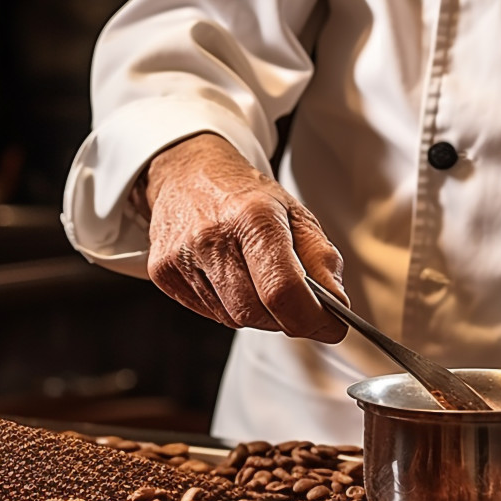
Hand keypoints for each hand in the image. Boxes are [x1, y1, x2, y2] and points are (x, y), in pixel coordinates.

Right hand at [140, 133, 347, 341]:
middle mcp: (211, 237)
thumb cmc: (245, 196)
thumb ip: (321, 259)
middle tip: (298, 303)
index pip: (283, 290)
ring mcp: (181, 257)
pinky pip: (209, 314)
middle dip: (285, 318)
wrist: (188, 173)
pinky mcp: (163, 273)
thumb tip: (337, 305)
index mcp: (252, 217)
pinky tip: (229, 277)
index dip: (312, 318)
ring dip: (257, 313)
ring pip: (233, 318)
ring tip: (257, 277)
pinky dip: (229, 306)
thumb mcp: (295, 214)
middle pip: (256, 313)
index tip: (331, 326)